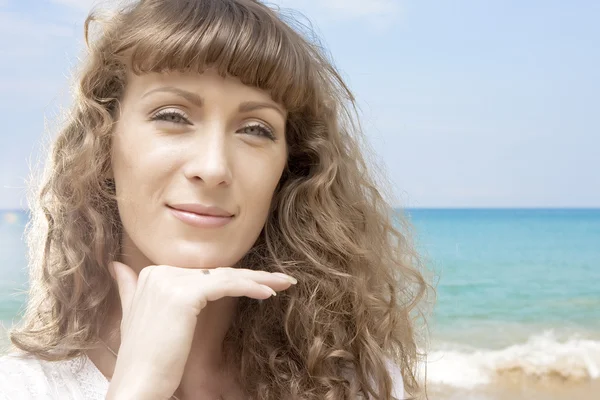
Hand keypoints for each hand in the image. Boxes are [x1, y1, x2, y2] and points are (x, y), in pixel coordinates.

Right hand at [104, 261, 296, 398]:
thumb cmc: (144, 358)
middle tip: (282, 280)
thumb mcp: (134, 316)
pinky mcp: (185, 294)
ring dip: (260, 280)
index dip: (236, 277)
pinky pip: (225, 285)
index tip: (262, 282)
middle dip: (254, 276)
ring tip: (285, 284)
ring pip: (226, 276)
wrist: (137, 384)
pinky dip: (250, 287)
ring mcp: (171, 281)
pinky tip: (269, 294)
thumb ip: (129, 287)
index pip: (205, 273)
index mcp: (152, 274)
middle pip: (218, 272)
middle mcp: (160, 271)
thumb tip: (116, 265)